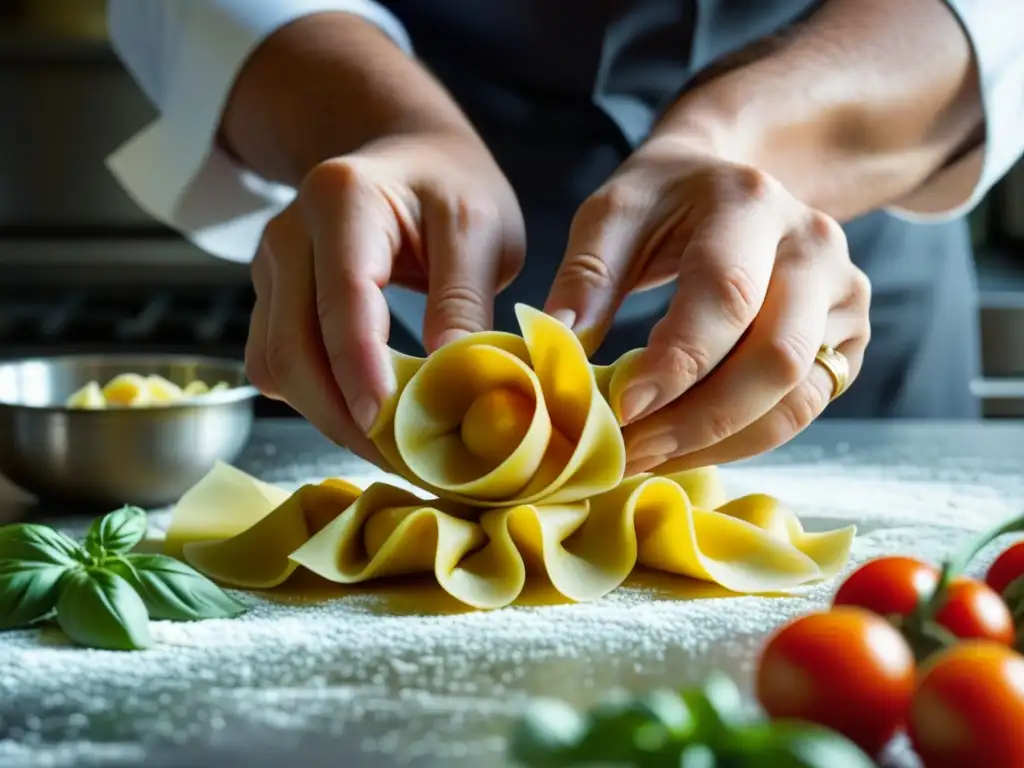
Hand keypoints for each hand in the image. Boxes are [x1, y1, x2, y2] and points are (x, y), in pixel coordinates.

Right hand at [245, 132, 524, 464]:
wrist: (407, 156)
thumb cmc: (449, 187)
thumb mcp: (479, 226)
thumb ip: (464, 298)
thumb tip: (451, 382)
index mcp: (342, 199)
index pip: (343, 298)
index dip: (361, 370)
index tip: (388, 426)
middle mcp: (289, 232)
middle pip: (295, 345)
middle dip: (344, 415)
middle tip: (404, 463)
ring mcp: (271, 268)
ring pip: (279, 365)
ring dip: (328, 417)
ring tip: (390, 452)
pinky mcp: (271, 299)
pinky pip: (275, 364)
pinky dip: (313, 400)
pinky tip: (360, 419)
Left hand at [545, 137, 870, 473]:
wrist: (736, 178)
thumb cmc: (666, 199)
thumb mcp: (616, 210)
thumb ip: (589, 272)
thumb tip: (561, 341)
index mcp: (752, 202)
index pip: (725, 295)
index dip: (676, 363)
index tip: (621, 410)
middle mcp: (814, 245)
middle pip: (774, 358)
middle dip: (697, 420)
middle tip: (629, 452)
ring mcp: (843, 293)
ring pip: (796, 397)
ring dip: (720, 442)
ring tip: (651, 459)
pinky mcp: (849, 334)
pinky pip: (802, 407)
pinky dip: (743, 440)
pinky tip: (688, 447)